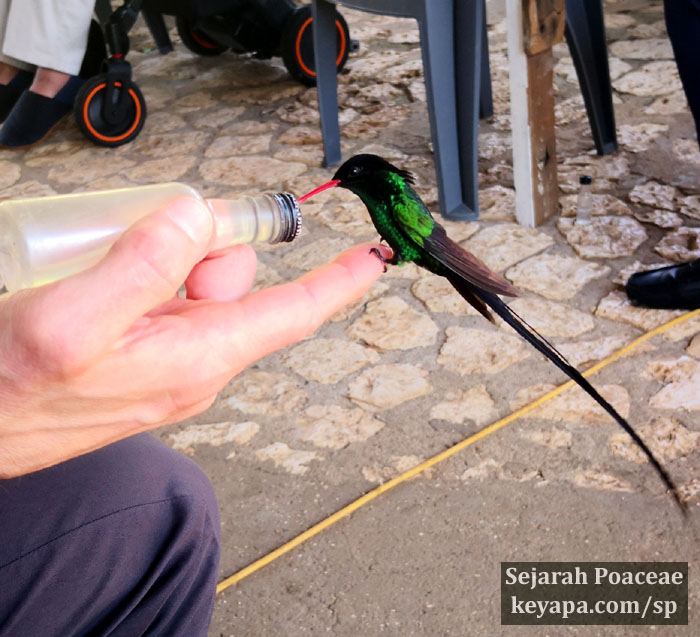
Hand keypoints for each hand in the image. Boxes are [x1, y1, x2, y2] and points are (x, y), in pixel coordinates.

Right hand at [0, 196, 387, 476]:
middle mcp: (197, 360)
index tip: (373, 257)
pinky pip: (168, 297)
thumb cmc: (16, 392)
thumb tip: (197, 219)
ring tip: (104, 267)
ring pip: (199, 282)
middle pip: (236, 279)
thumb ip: (142, 266)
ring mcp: (172, 357)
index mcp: (200, 357)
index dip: (338, 282)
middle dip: (203, 243)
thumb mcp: (74, 321)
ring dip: (166, 256)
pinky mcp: (146, 352)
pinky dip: (149, 274)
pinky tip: (101, 282)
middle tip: (143, 233)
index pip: (293, 314)